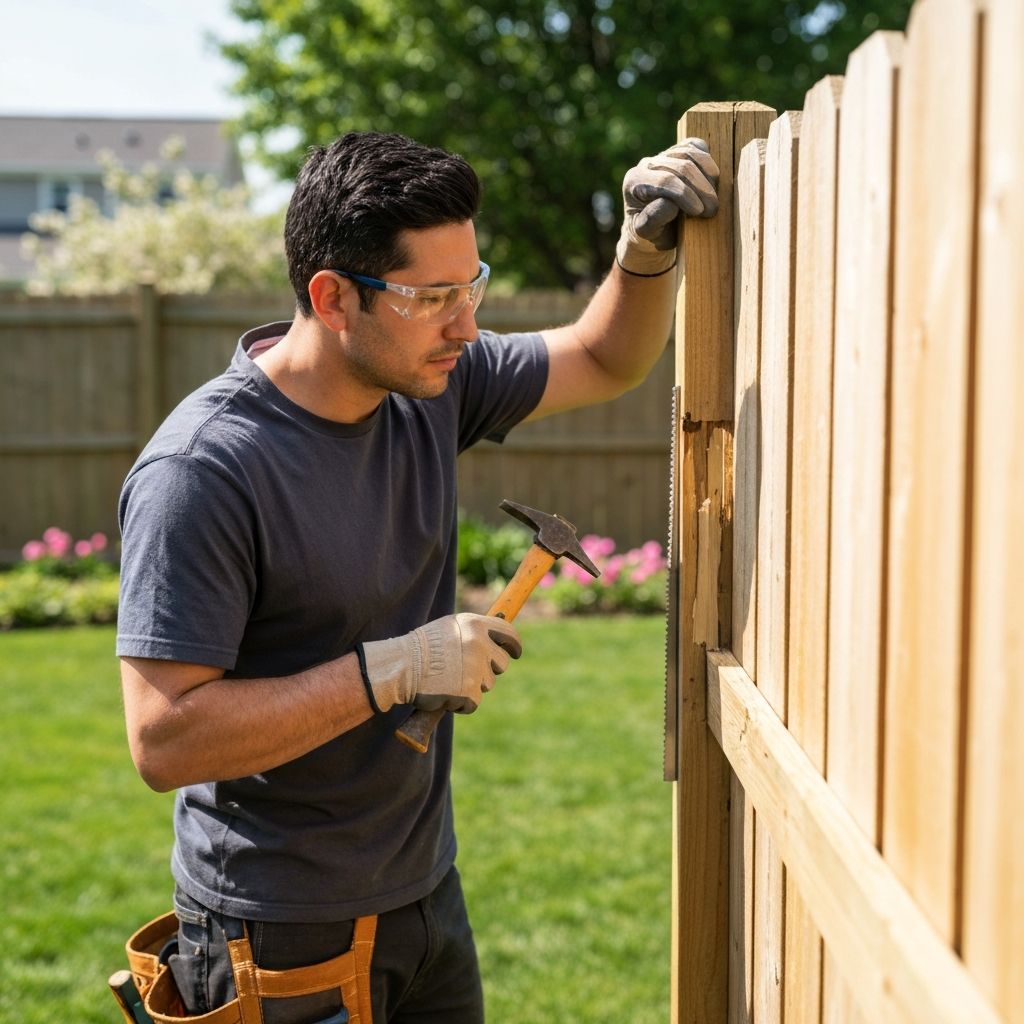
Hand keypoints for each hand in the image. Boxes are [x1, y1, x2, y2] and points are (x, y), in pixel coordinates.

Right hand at [357, 613, 522, 713]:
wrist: (400, 667)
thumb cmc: (419, 650)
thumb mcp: (448, 630)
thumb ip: (472, 633)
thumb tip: (494, 643)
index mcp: (474, 624)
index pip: (508, 633)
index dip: (514, 645)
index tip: (516, 653)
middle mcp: (479, 643)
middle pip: (502, 663)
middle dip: (488, 671)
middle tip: (466, 673)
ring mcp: (475, 666)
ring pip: (488, 684)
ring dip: (472, 687)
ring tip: (447, 681)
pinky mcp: (469, 690)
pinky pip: (474, 703)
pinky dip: (461, 704)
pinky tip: (443, 693)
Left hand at [616, 138, 720, 275]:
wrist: (657, 229)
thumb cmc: (652, 233)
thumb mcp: (647, 233)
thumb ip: (652, 220)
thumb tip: (671, 203)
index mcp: (634, 181)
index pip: (664, 181)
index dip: (685, 195)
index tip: (699, 212)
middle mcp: (646, 164)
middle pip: (680, 166)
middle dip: (700, 189)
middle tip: (711, 211)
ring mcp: (663, 155)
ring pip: (689, 154)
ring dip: (708, 177)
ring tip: (713, 200)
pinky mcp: (677, 151)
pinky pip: (695, 145)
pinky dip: (706, 160)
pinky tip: (712, 180)